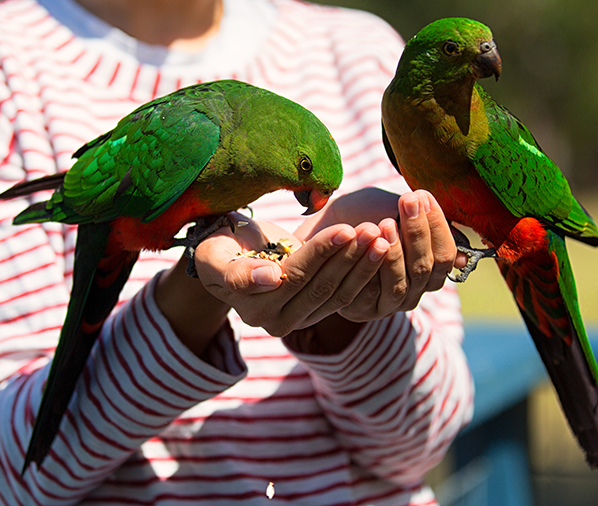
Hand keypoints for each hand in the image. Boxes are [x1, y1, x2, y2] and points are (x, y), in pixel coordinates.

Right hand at [194, 213, 390, 336]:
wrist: (228, 256)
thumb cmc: (218, 249)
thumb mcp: (215, 257)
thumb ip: (238, 272)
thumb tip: (271, 278)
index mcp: (253, 307)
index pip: (295, 275)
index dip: (322, 251)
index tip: (345, 229)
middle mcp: (276, 321)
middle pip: (320, 286)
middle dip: (349, 255)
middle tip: (373, 227)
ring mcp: (299, 320)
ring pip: (337, 292)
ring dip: (362, 264)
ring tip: (382, 235)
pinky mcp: (316, 312)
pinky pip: (345, 295)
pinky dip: (364, 272)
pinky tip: (382, 248)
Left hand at [294, 187, 466, 321]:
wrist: (318, 230)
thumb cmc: (362, 216)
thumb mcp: (393, 211)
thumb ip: (423, 227)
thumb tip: (463, 257)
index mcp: (429, 271)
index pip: (445, 255)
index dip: (437, 226)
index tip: (422, 196)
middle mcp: (413, 292)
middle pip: (425, 269)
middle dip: (416, 232)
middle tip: (407, 200)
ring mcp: (387, 304)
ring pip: (399, 284)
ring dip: (394, 252)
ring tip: (384, 223)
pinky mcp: (359, 310)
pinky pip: (368, 292)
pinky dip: (367, 266)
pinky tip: (362, 242)